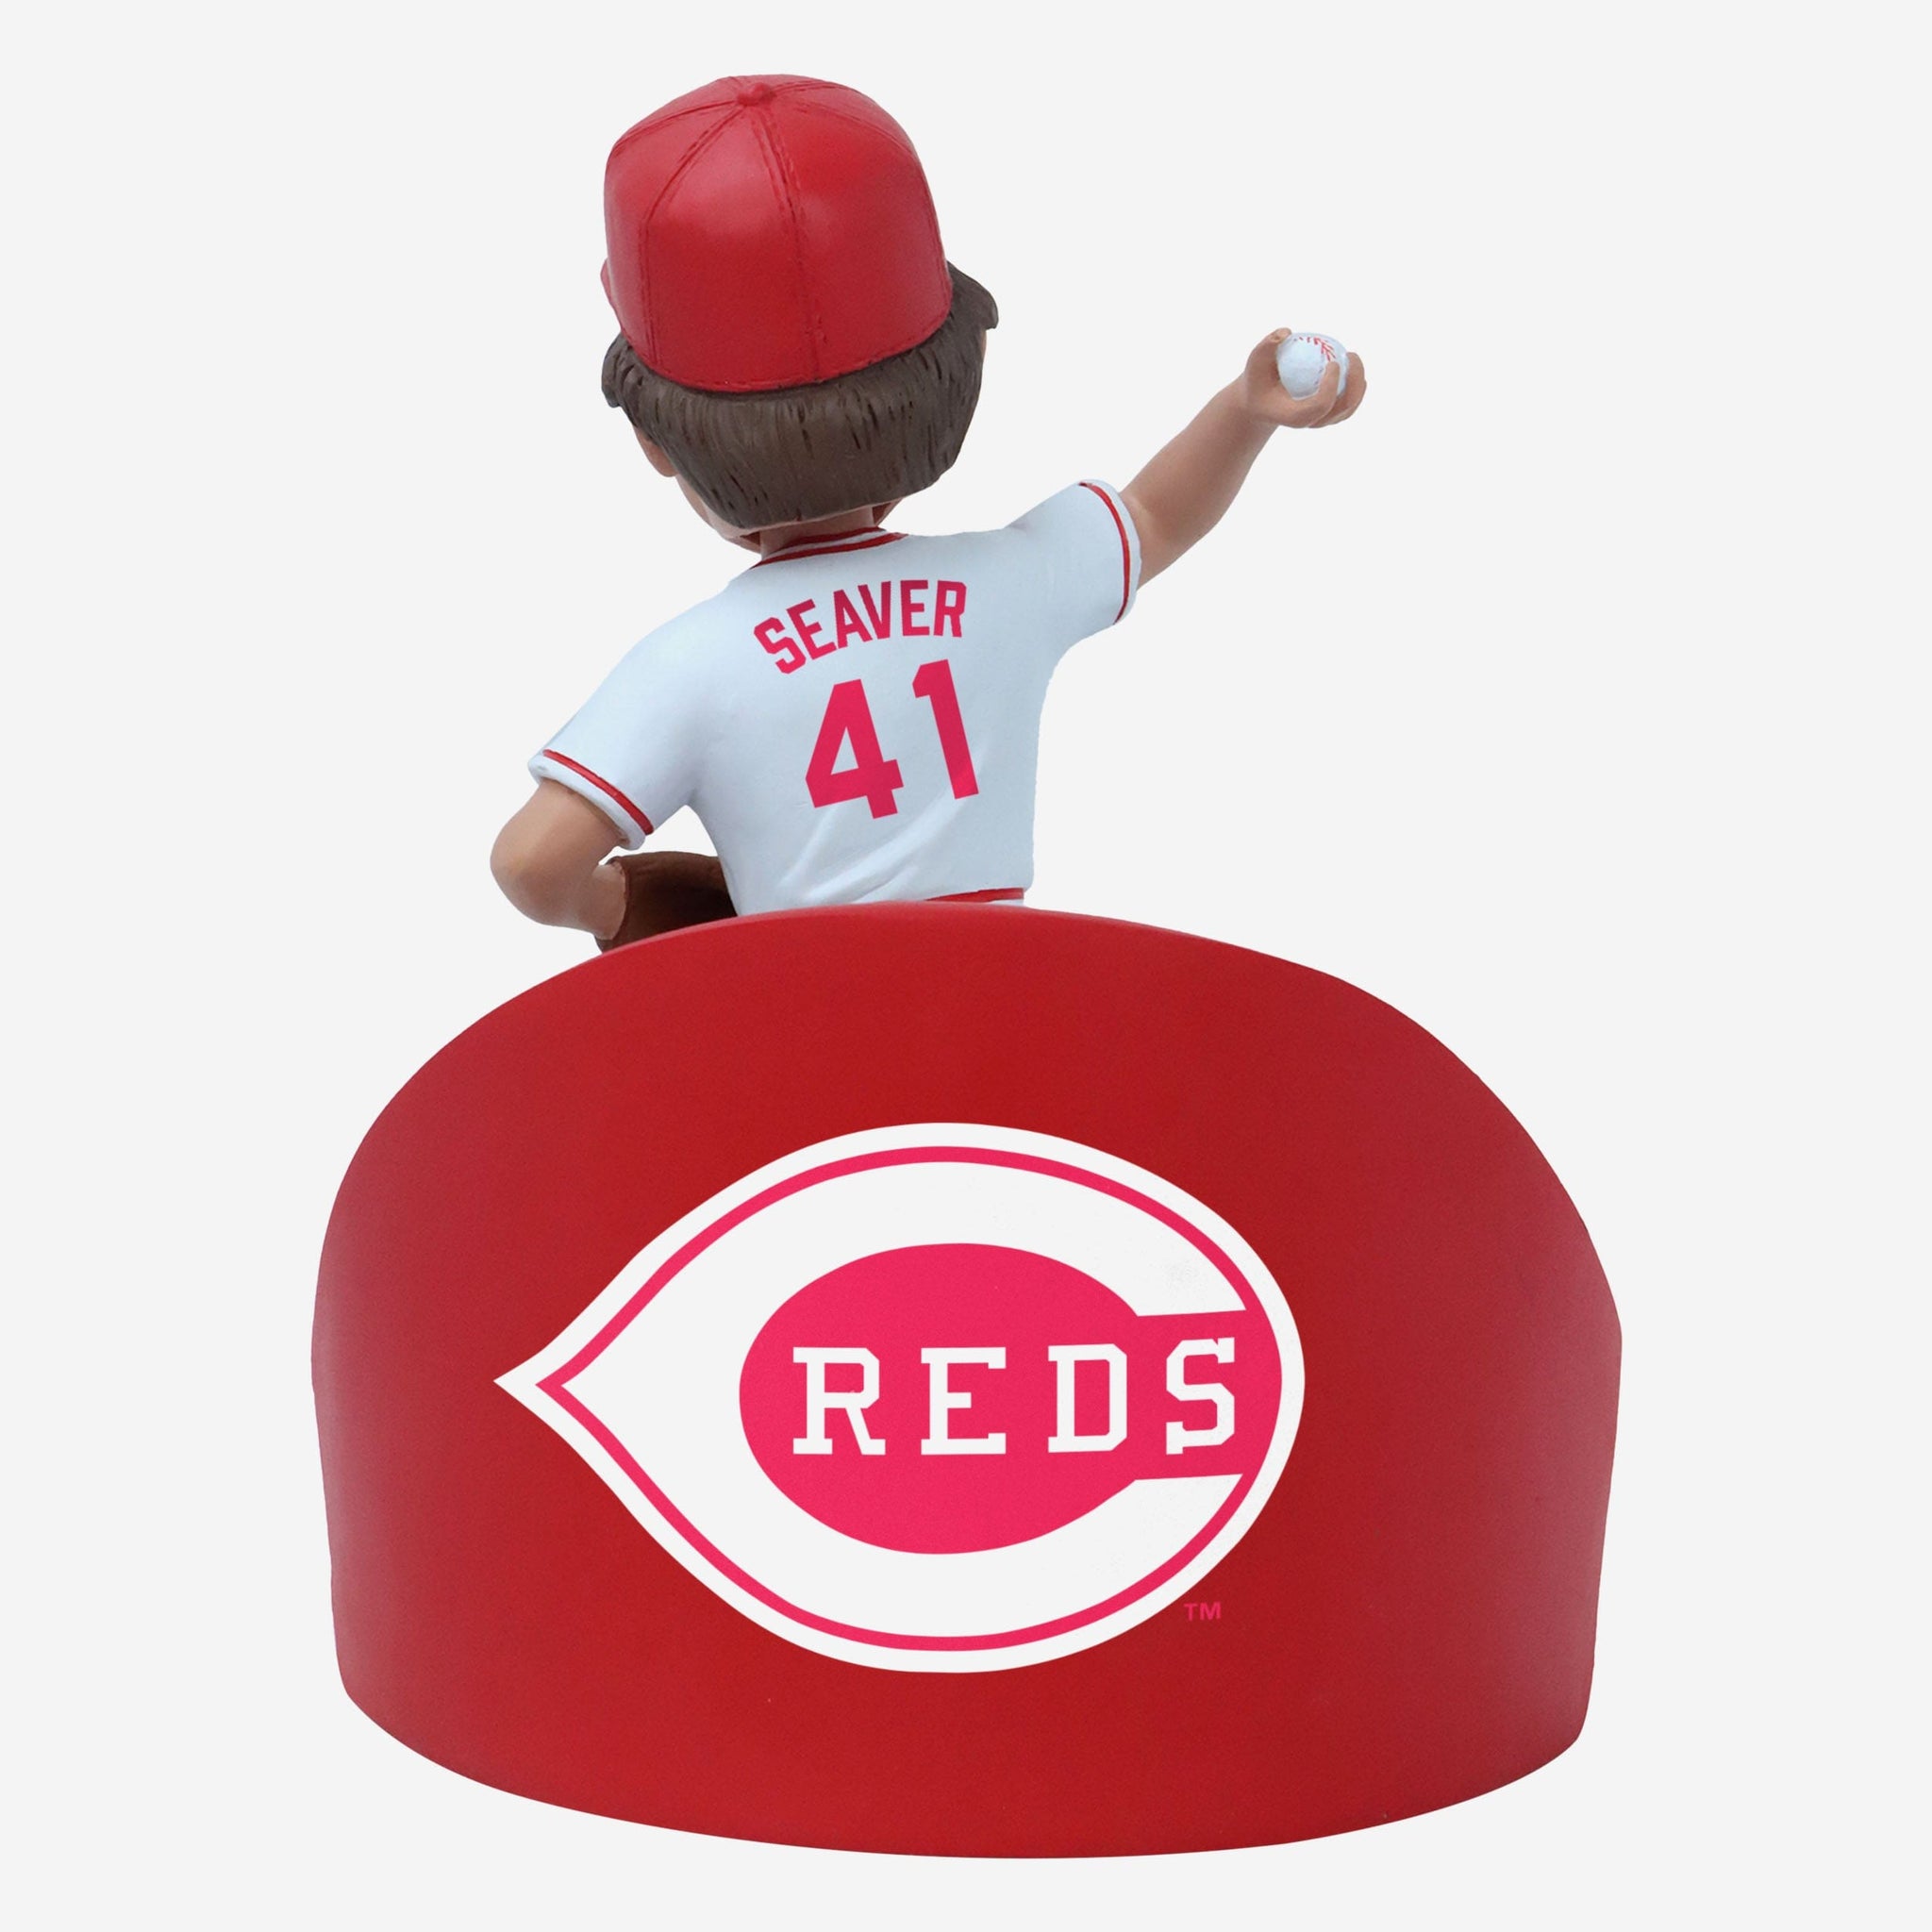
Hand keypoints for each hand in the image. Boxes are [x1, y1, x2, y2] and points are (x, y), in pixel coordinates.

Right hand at [1239, 330, 1367, 430]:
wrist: (1260, 403)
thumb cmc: (1258, 382)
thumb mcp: (1255, 362)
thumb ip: (1267, 346)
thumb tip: (1286, 332)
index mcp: (1296, 417)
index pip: (1320, 406)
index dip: (1331, 386)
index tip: (1333, 362)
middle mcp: (1312, 423)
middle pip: (1342, 408)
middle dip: (1354, 382)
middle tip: (1351, 355)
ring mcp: (1323, 421)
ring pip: (1350, 406)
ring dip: (1358, 382)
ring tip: (1352, 357)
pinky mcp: (1330, 415)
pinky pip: (1350, 400)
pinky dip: (1354, 383)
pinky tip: (1352, 364)